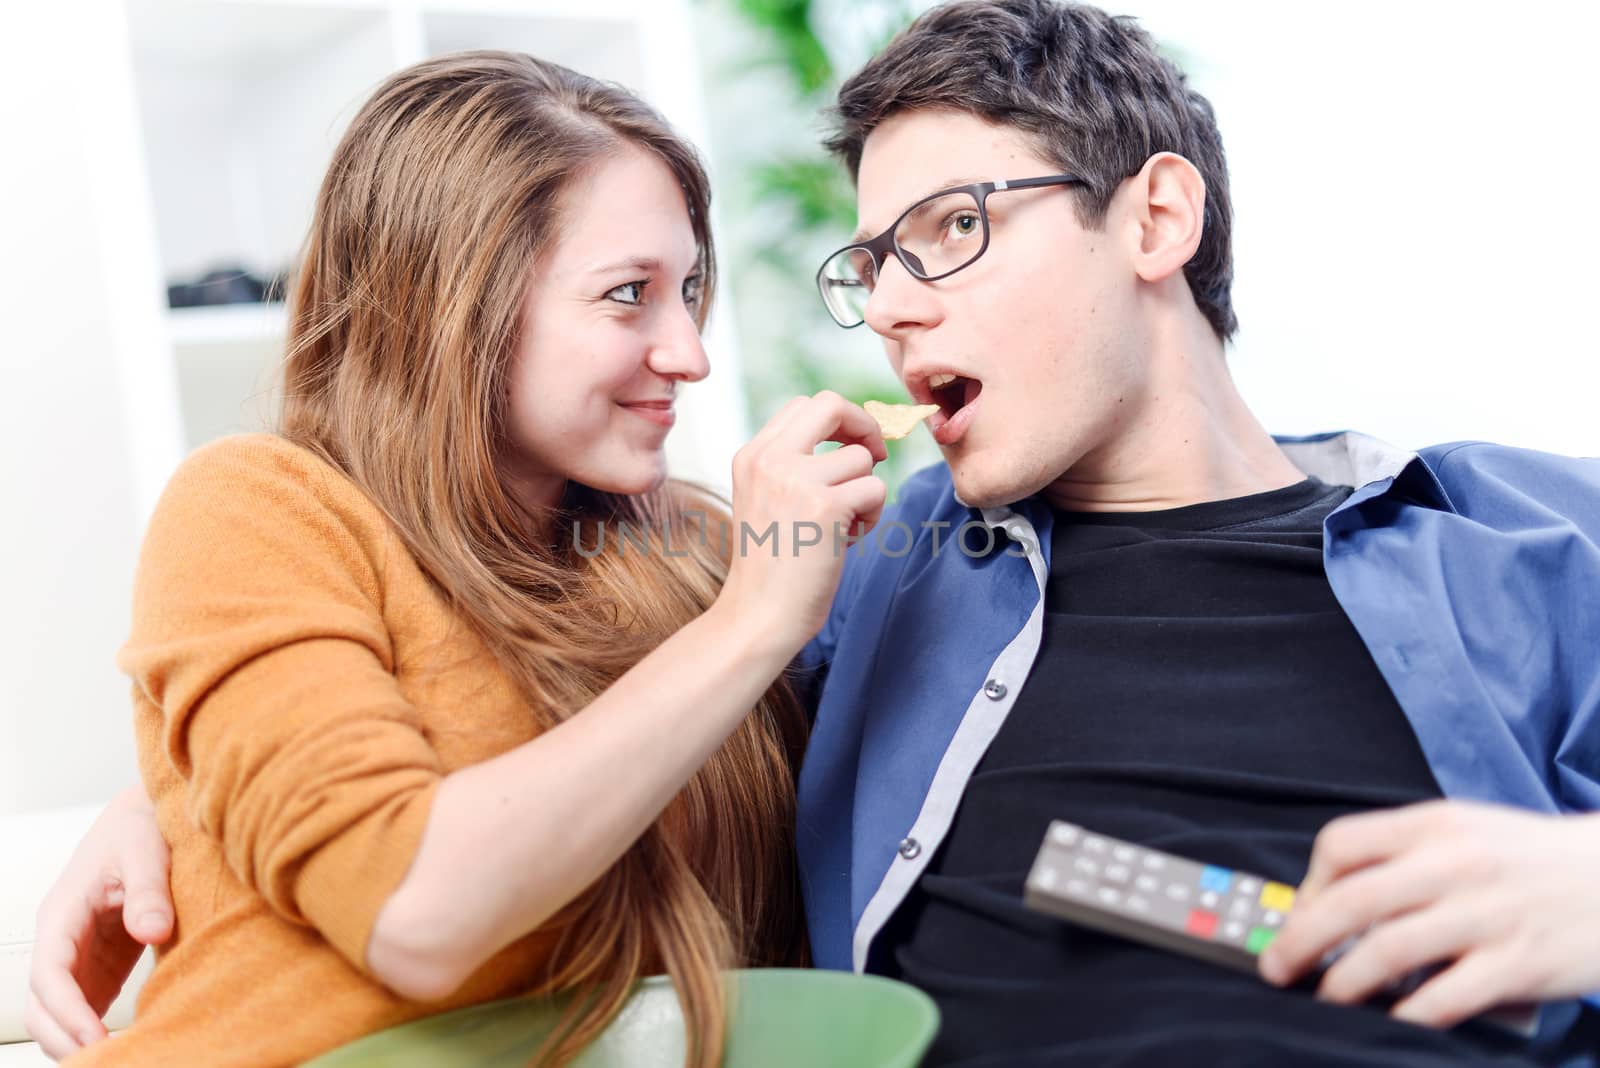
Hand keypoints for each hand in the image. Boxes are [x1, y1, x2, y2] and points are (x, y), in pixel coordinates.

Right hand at [24, 785, 172, 1058]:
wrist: (145, 817)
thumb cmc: (140, 826)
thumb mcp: (146, 848)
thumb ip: (149, 889)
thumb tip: (153, 930)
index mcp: (63, 912)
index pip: (50, 974)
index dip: (67, 1011)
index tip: (94, 1039)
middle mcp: (62, 939)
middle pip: (44, 1005)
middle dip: (64, 1039)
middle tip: (105, 1064)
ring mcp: (79, 955)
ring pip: (60, 1011)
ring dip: (77, 1040)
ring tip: (118, 1061)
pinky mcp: (101, 963)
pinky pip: (87, 1005)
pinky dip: (96, 1030)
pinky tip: (127, 1047)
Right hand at [716, 391, 887, 654]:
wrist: (758, 615)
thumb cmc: (772, 567)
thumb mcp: (766, 500)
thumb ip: (795, 466)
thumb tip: (855, 440)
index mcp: (752, 456)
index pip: (804, 406)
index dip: (838, 420)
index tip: (850, 448)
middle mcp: (770, 459)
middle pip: (831, 405)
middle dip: (864, 426)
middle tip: (874, 458)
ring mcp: (796, 479)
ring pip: (862, 459)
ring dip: (866, 492)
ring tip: (844, 526)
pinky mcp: (825, 506)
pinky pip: (875, 489)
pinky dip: (872, 516)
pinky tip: (847, 541)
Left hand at [1259, 799, 1599, 1028]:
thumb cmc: (1532, 861)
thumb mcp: (1466, 832)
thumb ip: (1405, 855)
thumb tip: (1335, 900)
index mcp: (1434, 824)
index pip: (1341, 844)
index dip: (1307, 884)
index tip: (1300, 915)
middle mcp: (1454, 864)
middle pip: (1349, 902)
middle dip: (1299, 941)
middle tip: (1276, 968)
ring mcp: (1484, 915)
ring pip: (1385, 952)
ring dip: (1341, 984)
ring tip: (1324, 1000)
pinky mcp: (1515, 965)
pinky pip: (1441, 997)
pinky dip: (1404, 1015)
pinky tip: (1388, 1022)